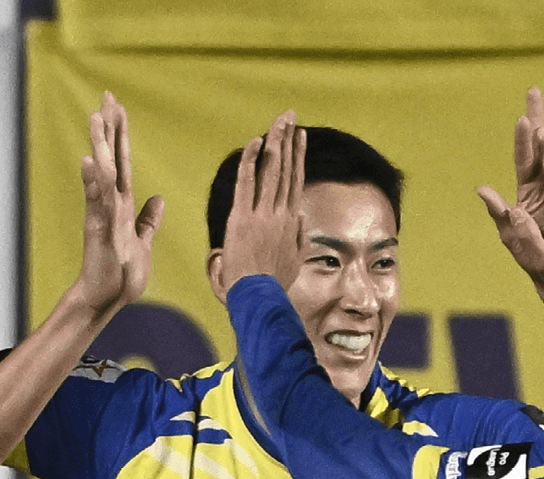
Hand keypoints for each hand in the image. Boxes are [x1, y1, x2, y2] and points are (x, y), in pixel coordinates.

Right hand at [75, 92, 164, 315]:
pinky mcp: (98, 230)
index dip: (121, 135)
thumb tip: (158, 200)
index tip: (118, 108)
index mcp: (123, 204)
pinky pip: (97, 202)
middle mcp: (111, 203)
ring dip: (99, 146)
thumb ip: (148, 220)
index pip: (123, 161)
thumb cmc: (122, 273)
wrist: (108, 298)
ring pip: (102, 173)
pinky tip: (89, 161)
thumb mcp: (143, 241)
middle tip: (106, 96)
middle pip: (111, 158)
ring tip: (96, 118)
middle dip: (109, 128)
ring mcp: (103, 215)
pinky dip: (94, 181)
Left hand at [219, 111, 307, 291]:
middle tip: (290, 117)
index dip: (298, 156)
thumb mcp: (295, 259)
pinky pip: (246, 183)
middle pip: (285, 169)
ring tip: (279, 122)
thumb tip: (301, 218)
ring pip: (270, 171)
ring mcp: (262, 215)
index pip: (295, 181)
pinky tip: (254, 142)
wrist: (259, 297)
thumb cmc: (274, 284)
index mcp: (290, 222)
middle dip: (288, 140)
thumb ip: (299, 236)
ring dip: (274, 143)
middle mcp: (279, 214)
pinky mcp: (243, 219)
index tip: (300, 136)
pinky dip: (250, 161)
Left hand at [477, 89, 543, 317]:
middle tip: (538, 91)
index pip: (525, 162)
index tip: (526, 118)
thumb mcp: (522, 248)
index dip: (525, 141)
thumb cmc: (541, 268)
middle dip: (540, 118)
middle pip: (541, 147)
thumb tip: (485, 192)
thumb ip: (507, 221)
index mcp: (528, 197)